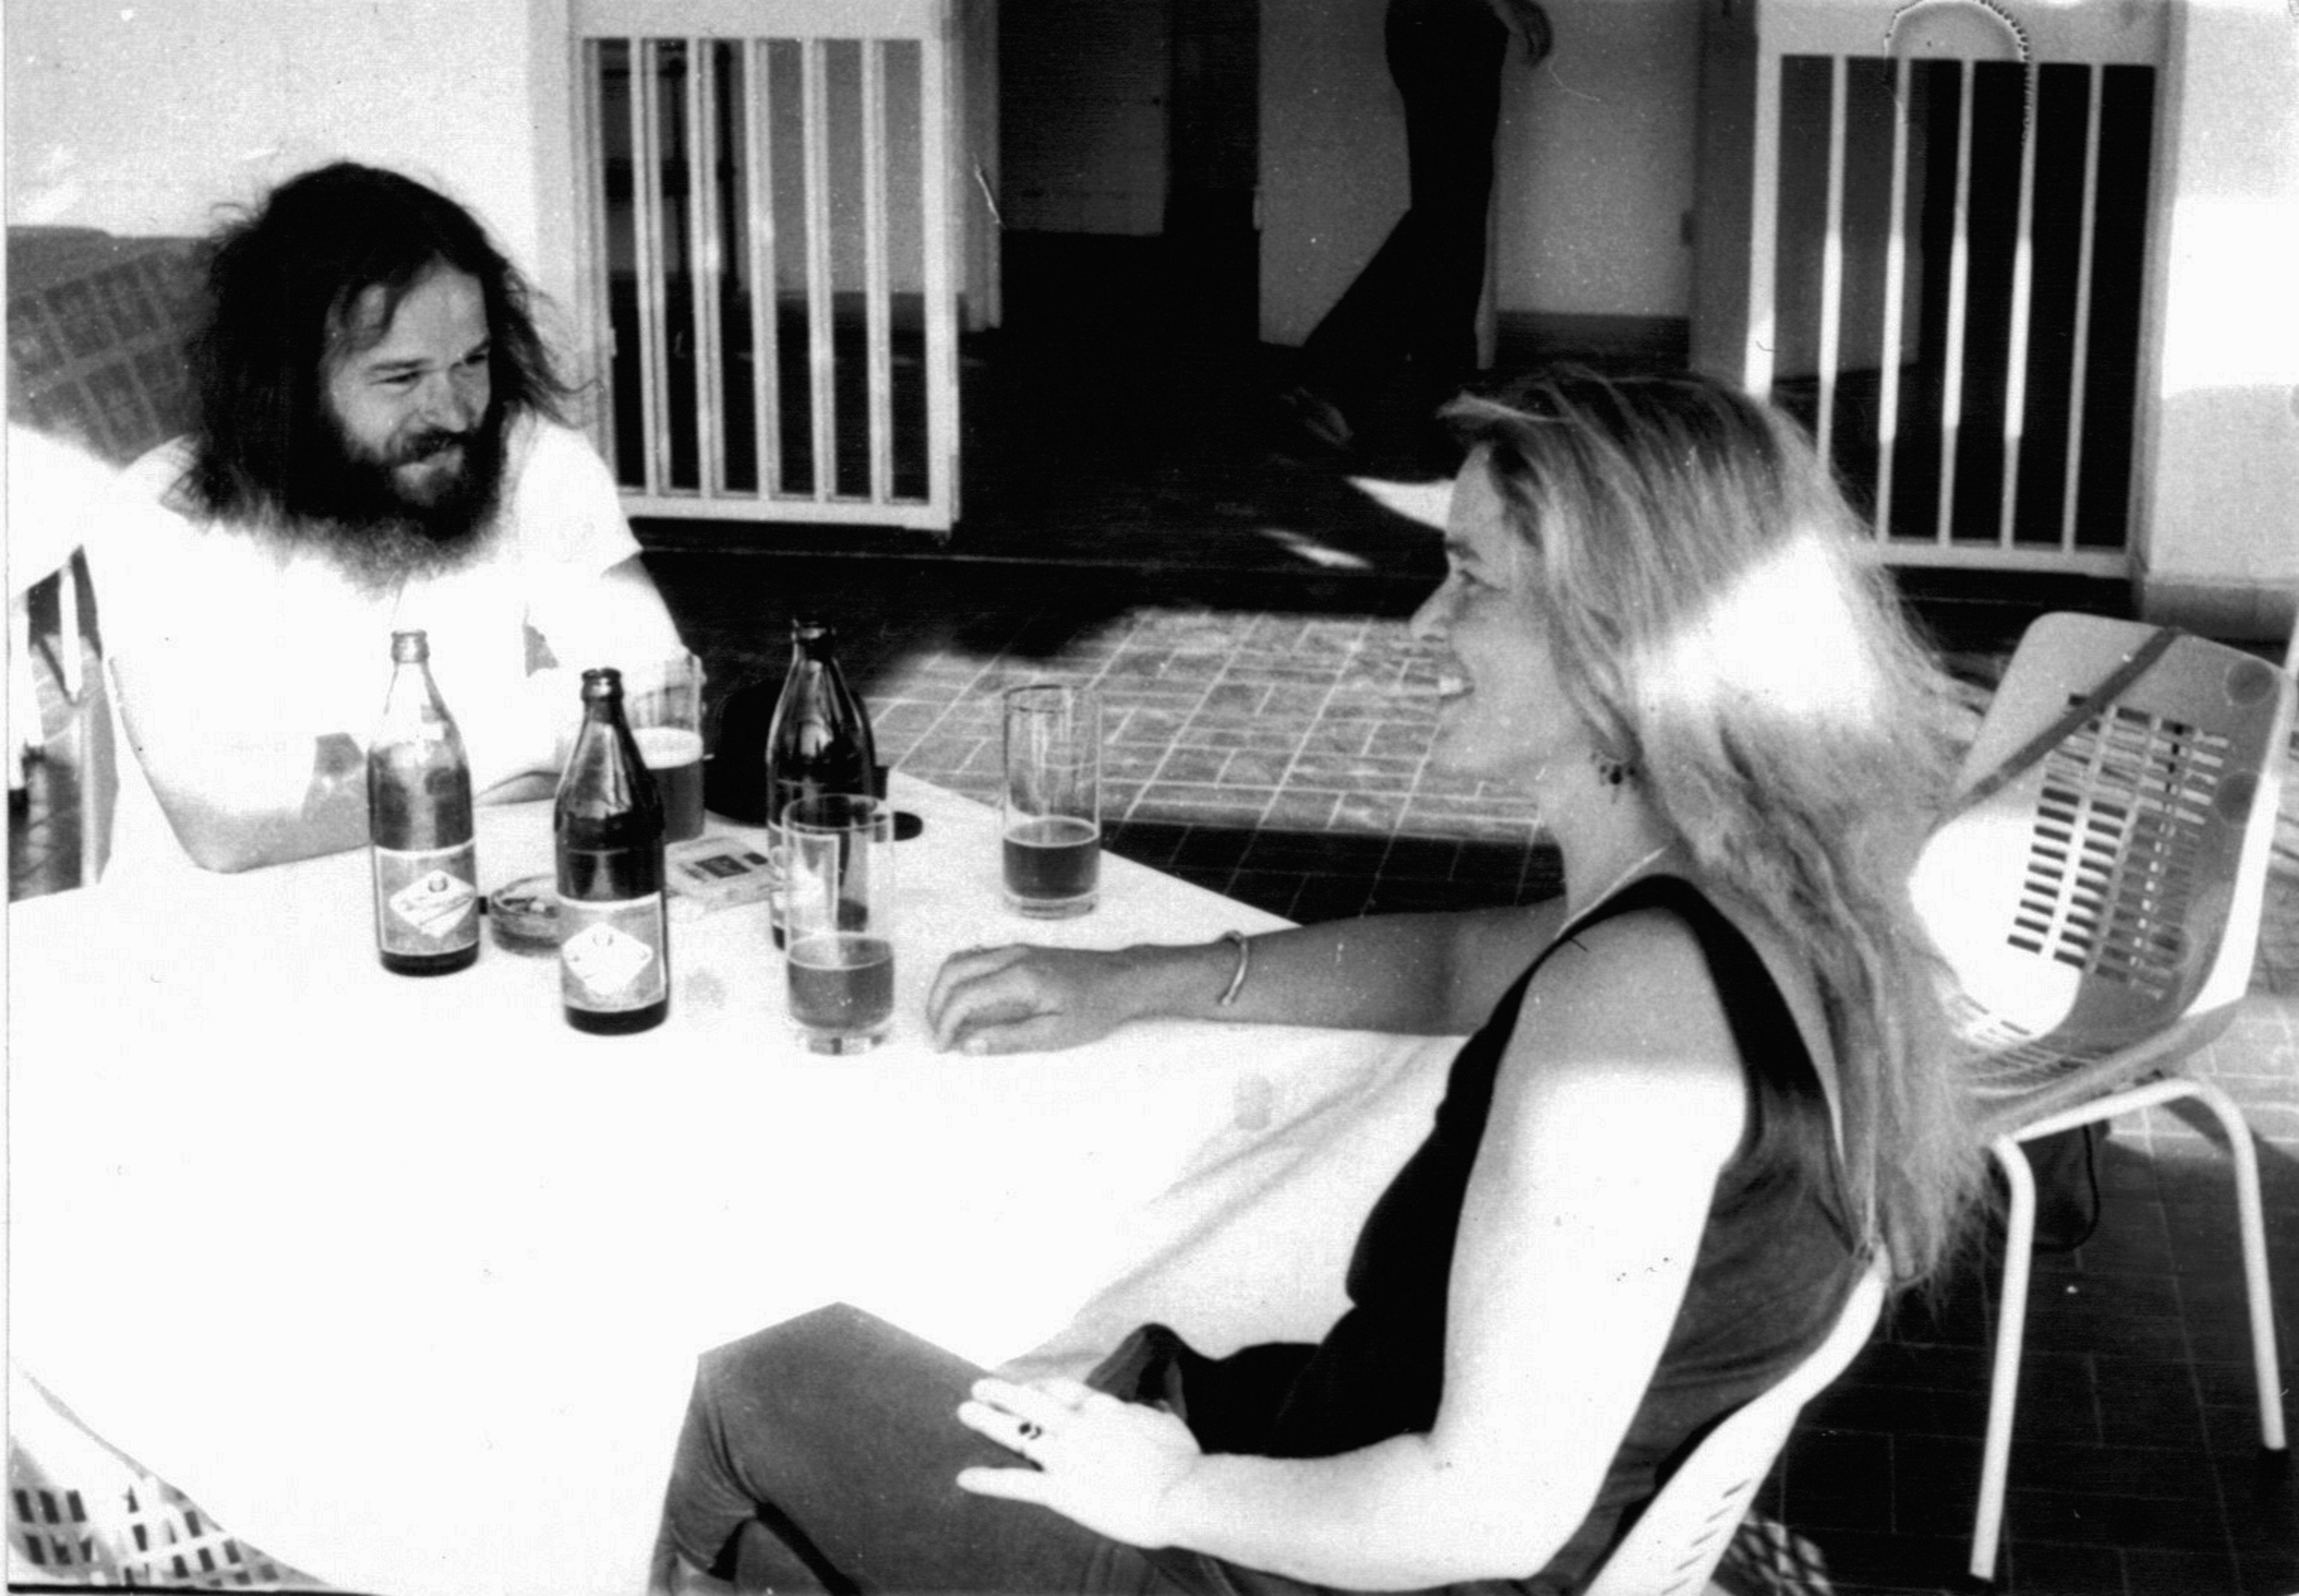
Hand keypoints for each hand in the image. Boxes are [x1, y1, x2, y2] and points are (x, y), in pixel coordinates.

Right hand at [926, 944, 1137, 1054]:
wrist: (1123, 979)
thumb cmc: (1096, 1007)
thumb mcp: (1055, 1033)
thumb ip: (1009, 1039)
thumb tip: (969, 1045)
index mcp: (1019, 978)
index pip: (964, 996)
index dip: (946, 1023)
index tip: (943, 1047)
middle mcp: (1012, 956)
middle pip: (953, 971)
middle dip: (936, 1004)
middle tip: (937, 1034)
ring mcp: (1015, 949)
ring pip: (961, 959)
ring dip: (945, 988)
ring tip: (945, 1019)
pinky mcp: (1020, 951)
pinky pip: (976, 956)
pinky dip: (959, 976)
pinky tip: (964, 998)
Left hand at [955, 1376, 1200, 1546]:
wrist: (1183, 1493)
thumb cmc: (1185, 1462)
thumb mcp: (1169, 1424)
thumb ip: (1154, 1413)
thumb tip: (1155, 1406)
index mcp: (1106, 1409)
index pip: (1065, 1390)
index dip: (1041, 1386)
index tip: (1027, 1385)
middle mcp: (1079, 1426)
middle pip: (1033, 1402)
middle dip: (1003, 1392)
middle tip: (978, 1385)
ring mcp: (1067, 1456)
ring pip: (1019, 1433)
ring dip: (989, 1422)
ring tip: (965, 1411)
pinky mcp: (1062, 1490)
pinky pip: (1018, 1483)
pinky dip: (989, 1480)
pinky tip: (965, 1477)